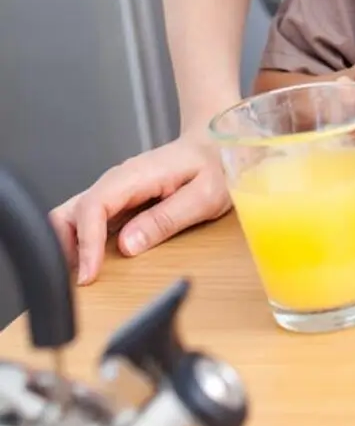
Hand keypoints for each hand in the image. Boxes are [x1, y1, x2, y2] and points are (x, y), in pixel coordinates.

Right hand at [50, 130, 229, 284]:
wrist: (218, 147)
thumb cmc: (216, 167)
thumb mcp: (204, 196)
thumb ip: (167, 219)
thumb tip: (127, 245)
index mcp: (138, 175)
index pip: (94, 206)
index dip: (85, 243)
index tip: (89, 274)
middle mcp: (119, 180)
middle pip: (72, 210)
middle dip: (65, 245)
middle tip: (80, 278)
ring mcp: (117, 189)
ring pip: (75, 216)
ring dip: (71, 246)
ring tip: (85, 274)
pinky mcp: (120, 200)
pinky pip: (91, 220)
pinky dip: (84, 242)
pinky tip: (95, 261)